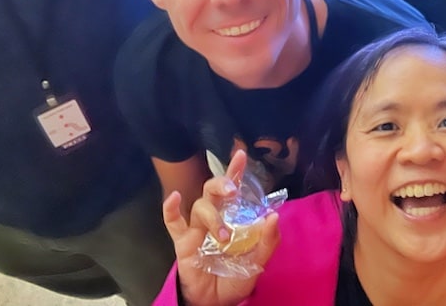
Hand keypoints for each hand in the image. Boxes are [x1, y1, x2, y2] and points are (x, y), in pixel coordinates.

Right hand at [163, 150, 280, 305]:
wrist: (217, 301)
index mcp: (233, 216)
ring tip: (223, 236)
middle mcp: (215, 217)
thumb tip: (273, 216)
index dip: (236, 170)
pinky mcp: (183, 242)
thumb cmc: (237, 276)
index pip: (234, 188)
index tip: (240, 153)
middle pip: (212, 189)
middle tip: (232, 191)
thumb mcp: (258, 260)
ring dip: (212, 217)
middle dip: (222, 184)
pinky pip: (173, 222)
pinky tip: (174, 198)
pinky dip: (171, 209)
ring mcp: (197, 228)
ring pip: (200, 207)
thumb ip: (268, 240)